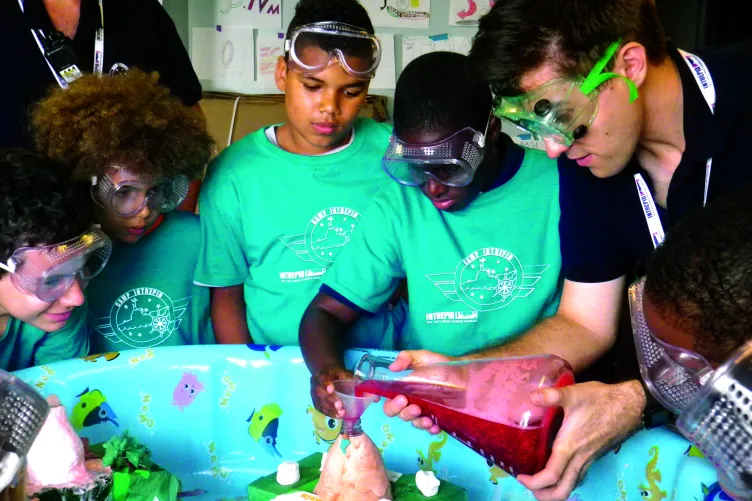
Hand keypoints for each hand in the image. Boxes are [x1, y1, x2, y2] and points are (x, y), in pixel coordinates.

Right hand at [310, 365, 352, 418]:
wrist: (326, 375)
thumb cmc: (335, 374)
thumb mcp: (342, 372)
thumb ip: (350, 378)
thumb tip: (363, 385)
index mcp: (321, 375)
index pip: (322, 379)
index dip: (326, 384)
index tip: (331, 390)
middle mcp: (315, 385)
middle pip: (320, 393)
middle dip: (330, 400)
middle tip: (340, 406)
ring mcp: (314, 395)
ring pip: (320, 403)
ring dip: (330, 410)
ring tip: (340, 414)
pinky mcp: (316, 402)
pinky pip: (320, 409)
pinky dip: (328, 413)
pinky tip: (337, 416)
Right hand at [382, 350, 452, 433]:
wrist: (464, 375)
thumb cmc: (440, 365)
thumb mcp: (423, 357)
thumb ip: (406, 358)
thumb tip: (391, 367)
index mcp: (403, 390)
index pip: (389, 401)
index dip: (390, 404)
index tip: (399, 400)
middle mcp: (410, 402)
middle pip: (399, 414)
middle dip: (404, 413)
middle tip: (415, 407)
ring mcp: (423, 412)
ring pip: (414, 423)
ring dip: (418, 422)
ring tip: (427, 419)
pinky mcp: (436, 419)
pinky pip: (430, 429)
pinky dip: (431, 430)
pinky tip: (435, 427)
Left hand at [516, 380, 645, 500]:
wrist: (631, 405)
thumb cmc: (600, 400)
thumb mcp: (573, 394)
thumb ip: (551, 396)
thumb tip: (531, 397)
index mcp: (570, 447)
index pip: (551, 476)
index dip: (534, 482)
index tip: (520, 476)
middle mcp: (579, 458)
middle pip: (562, 490)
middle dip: (544, 495)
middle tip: (529, 485)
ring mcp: (589, 459)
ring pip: (571, 485)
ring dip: (555, 490)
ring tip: (539, 480)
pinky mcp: (594, 456)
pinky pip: (578, 476)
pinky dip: (565, 480)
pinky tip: (558, 469)